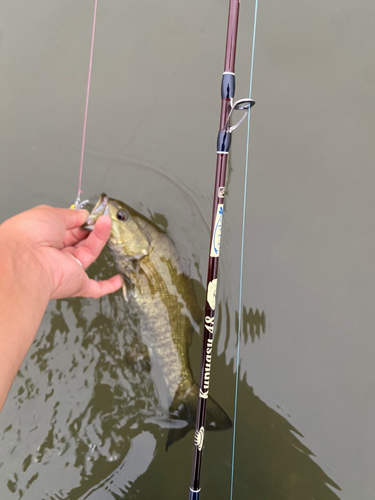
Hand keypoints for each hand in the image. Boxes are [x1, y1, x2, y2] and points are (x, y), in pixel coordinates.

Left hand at [0, 205, 121, 299]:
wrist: (26, 260)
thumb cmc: (30, 235)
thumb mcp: (51, 213)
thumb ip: (71, 215)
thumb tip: (84, 215)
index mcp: (45, 236)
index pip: (69, 228)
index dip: (82, 220)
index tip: (93, 213)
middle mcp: (55, 254)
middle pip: (81, 240)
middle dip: (92, 228)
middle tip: (103, 218)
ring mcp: (67, 269)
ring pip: (90, 253)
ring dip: (100, 238)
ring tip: (107, 223)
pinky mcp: (77, 284)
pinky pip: (94, 288)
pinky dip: (107, 286)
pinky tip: (117, 280)